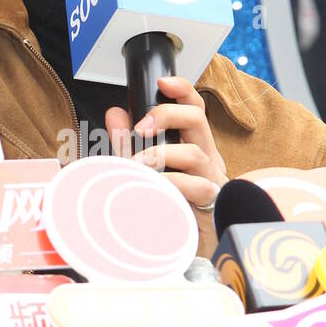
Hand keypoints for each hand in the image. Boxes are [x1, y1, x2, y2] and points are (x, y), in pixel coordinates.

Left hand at [105, 75, 227, 252]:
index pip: (194, 107)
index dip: (182, 89)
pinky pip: (194, 187)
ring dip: (162, 155)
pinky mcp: (209, 203)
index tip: (162, 81)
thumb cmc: (171, 202)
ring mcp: (210, 179)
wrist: (190, 245)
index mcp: (193, 143)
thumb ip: (129, 141)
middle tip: (142, 128)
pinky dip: (170, 184)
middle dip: (168, 114)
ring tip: (139, 165)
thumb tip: (115, 113)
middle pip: (198, 119)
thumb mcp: (144, 167)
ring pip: (195, 154)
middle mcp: (206, 157)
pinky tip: (152, 189)